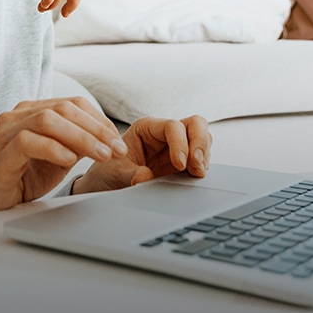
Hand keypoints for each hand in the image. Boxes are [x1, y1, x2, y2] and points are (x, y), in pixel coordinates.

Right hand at [0, 97, 127, 210]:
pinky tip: (69, 160)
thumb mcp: (58, 156)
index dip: (99, 120)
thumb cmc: (22, 175)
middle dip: (96, 129)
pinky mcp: (0, 154)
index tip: (118, 141)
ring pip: (47, 120)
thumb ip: (77, 143)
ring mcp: (5, 133)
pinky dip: (53, 148)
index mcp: (32, 111)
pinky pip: (27, 142)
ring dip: (81, 137)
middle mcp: (18, 115)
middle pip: (63, 108)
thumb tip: (108, 139)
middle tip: (116, 150)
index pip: (72, 103)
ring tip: (100, 155)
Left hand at [73, 116, 211, 194]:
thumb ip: (129, 174)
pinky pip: (202, 158)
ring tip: (196, 174)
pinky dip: (203, 166)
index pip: (173, 126)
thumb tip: (145, 177)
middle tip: (197, 166)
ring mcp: (177, 147)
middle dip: (200, 143)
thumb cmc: (108, 173)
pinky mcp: (183, 162)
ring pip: (203, 138)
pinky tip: (195, 177)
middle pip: (196, 124)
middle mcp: (164, 134)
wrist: (107, 187)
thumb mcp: (114, 174)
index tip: (179, 164)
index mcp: (146, 128)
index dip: (180, 143)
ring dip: (204, 155)